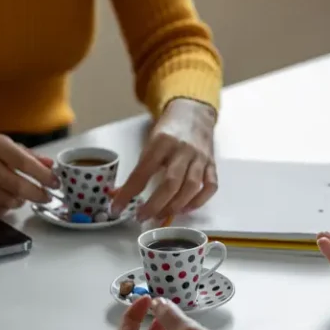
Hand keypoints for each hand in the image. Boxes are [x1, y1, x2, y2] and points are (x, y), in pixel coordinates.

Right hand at [0, 134, 58, 214]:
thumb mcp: (8, 145)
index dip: (43, 175)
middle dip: (36, 194)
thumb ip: (30, 156)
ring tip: (26, 197)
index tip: (55, 183)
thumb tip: (51, 166)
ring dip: (21, 201)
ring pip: (6, 199)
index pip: (24, 162)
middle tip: (46, 197)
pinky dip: (6, 206)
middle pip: (16, 185)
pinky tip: (11, 200)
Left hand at [112, 98, 217, 220]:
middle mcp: (182, 150)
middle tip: (142, 217)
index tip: (117, 208)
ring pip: (191, 187)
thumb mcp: (150, 143)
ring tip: (161, 216)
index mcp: (162, 142)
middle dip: (154, 205)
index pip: (142, 172)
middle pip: (170, 183)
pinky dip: (199, 201)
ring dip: (175, 206)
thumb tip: (119, 195)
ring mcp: (200, 157)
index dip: (128, 193)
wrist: (194, 112)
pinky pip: (210, 186)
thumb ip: (139, 169)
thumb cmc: (168, 131)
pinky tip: (185, 209)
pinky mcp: (212, 164)